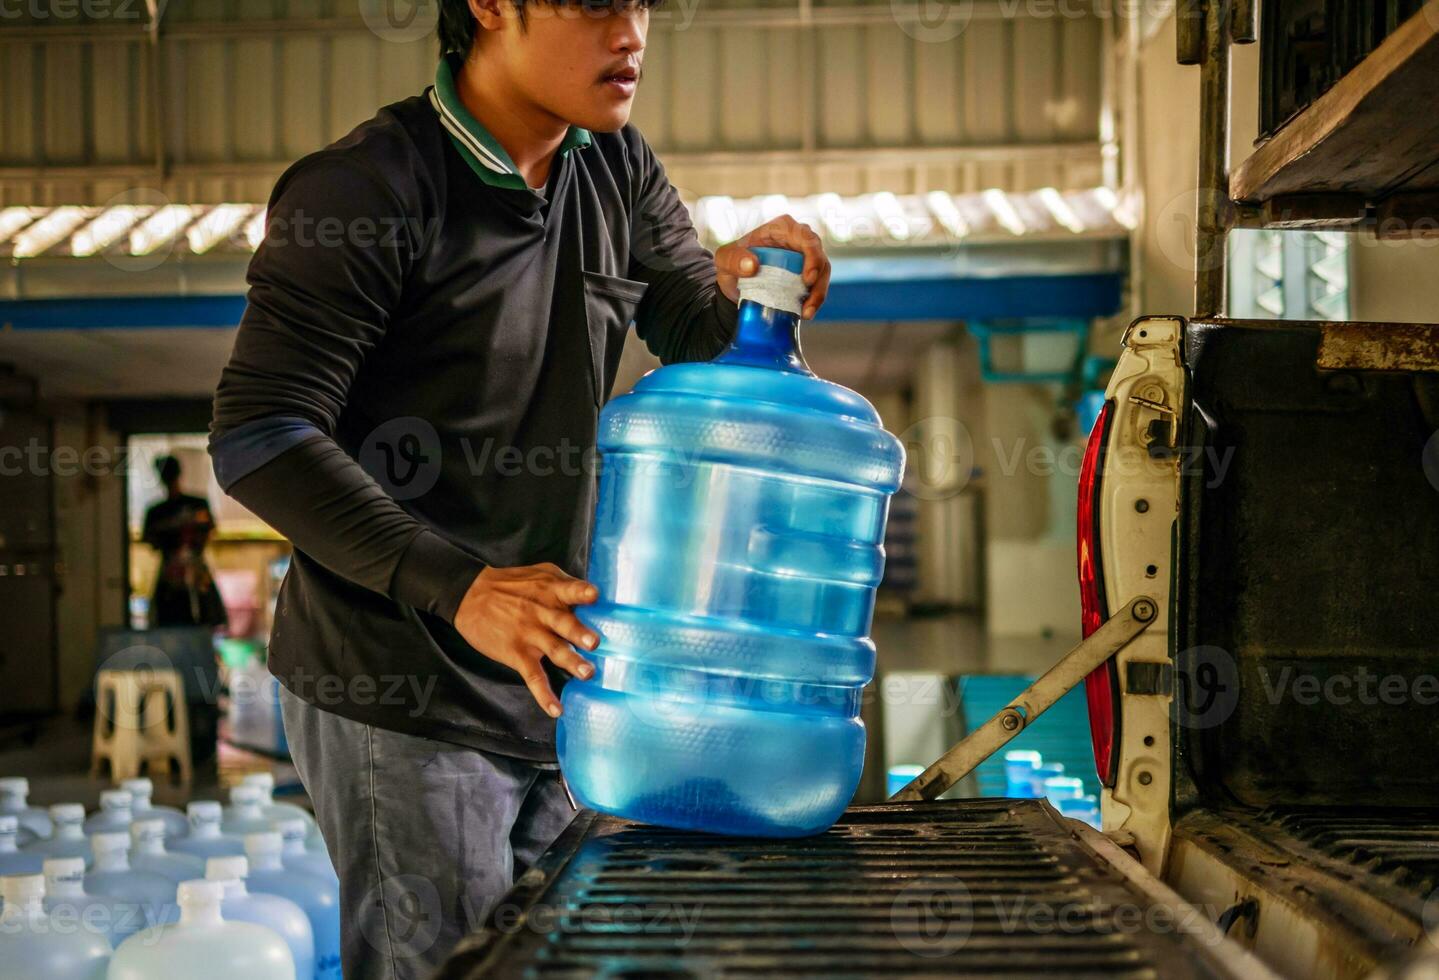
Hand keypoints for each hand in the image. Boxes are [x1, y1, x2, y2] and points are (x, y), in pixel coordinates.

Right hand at [452, 563, 600, 718]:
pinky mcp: (517, 653)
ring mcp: (529, 634)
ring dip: (571, 662)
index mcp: (550, 590)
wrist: (470, 596)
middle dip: (579, 633)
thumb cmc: (511, 585)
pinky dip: (544, 695)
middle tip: (594, 643)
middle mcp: (542, 613)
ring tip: (586, 673)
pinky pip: (533, 676)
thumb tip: (596, 595)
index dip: (582, 592)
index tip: (594, 595)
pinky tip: (556, 709)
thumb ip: (566, 583)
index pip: (569, 590)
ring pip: (554, 650)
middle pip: (563, 623)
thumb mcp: (539, 574)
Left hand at [714, 214, 831, 319]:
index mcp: (783, 227)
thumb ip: (733, 259)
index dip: (812, 256)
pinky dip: (813, 300)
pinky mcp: (806, 275)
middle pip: (819, 255)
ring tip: (807, 313)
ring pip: (823, 272)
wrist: (735, 283)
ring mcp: (804, 258)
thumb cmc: (731, 263)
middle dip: (819, 279)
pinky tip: (804, 314)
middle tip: (809, 301)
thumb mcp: (724, 259)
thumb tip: (752, 266)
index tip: (808, 278)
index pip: (805, 237)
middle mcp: (798, 240)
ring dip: (818, 294)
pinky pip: (817, 286)